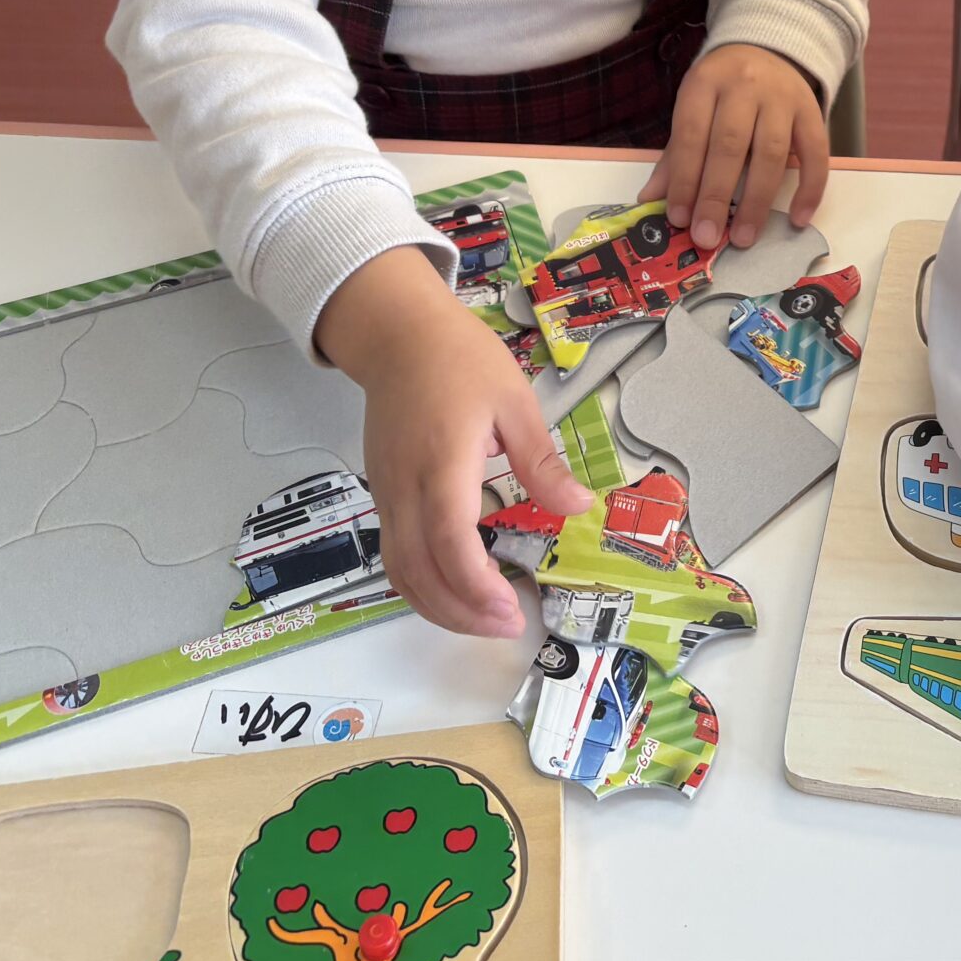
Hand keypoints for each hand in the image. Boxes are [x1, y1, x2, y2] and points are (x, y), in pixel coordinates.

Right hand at [318, 247, 594, 636]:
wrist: (397, 335)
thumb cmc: (458, 359)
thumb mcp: (514, 401)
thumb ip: (541, 461)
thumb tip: (578, 504)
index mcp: (443, 463)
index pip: (450, 543)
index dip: (477, 587)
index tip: (512, 610)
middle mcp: (405, 487)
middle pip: (418, 573)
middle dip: (461, 613)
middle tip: (507, 625)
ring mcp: (387, 493)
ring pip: (399, 571)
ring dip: (438, 607)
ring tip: (484, 619)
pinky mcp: (382, 493)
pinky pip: (394, 554)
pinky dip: (420, 584)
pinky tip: (454, 588)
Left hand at [640, 42, 829, 249]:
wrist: (767, 48)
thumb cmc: (722, 88)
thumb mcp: (693, 108)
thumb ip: (676, 155)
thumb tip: (650, 200)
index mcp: (706, 82)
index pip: (692, 134)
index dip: (684, 179)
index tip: (679, 219)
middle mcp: (745, 85)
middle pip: (730, 144)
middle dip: (716, 195)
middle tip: (707, 236)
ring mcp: (782, 97)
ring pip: (772, 152)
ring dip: (757, 200)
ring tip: (743, 237)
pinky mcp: (812, 110)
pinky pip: (816, 152)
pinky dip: (809, 188)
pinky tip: (797, 218)